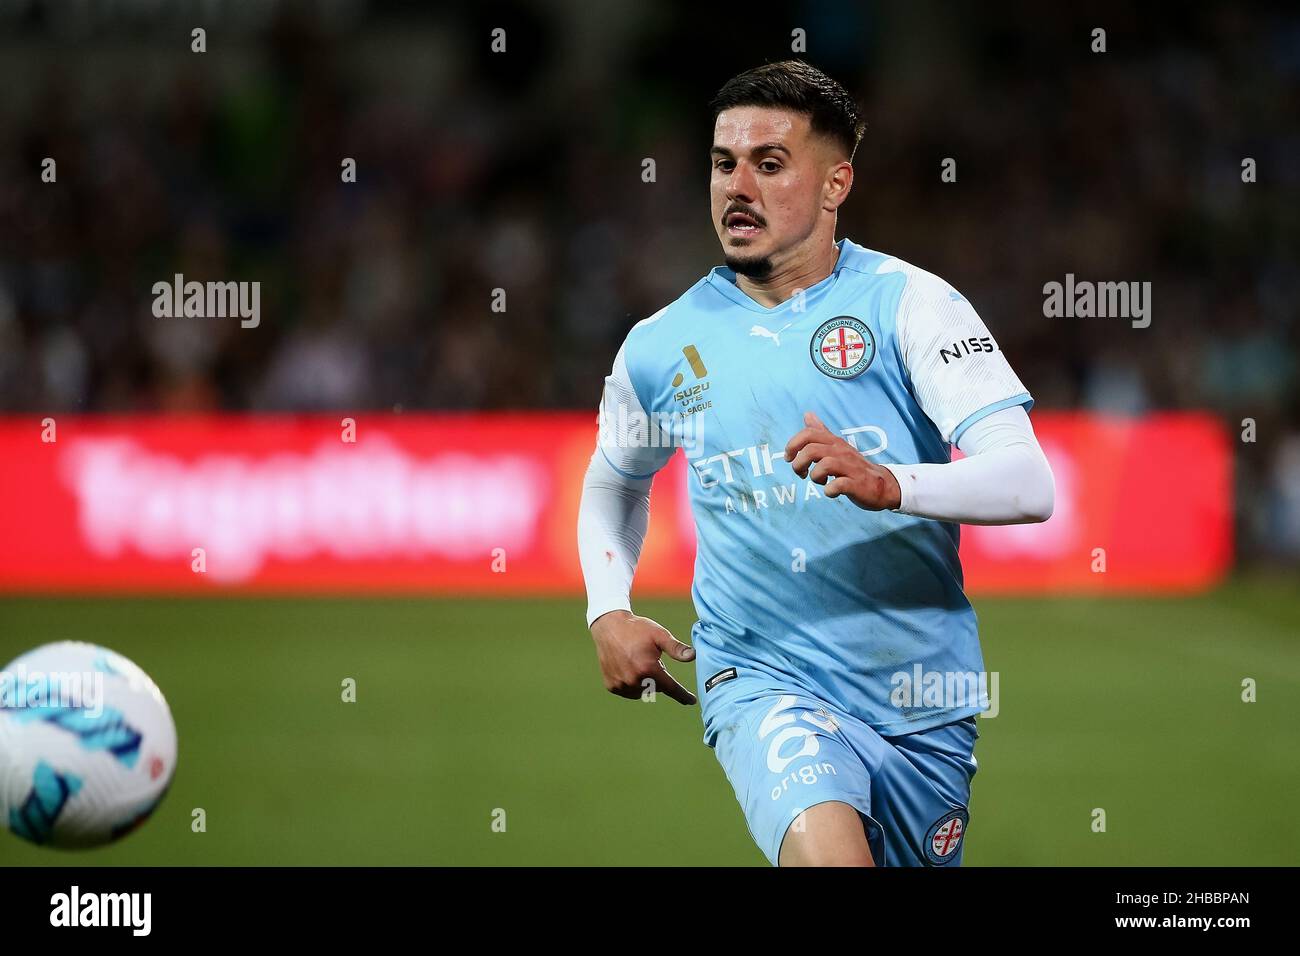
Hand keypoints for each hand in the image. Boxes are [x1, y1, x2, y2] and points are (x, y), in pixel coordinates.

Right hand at [589, 610, 696, 704]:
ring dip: (645, 682)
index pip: (671, 688)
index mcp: (648, 668)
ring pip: (642, 691)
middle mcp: (634, 680)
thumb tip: (693, 656)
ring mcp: (621, 684)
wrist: (609, 626)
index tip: (691, 701)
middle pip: (656, 688)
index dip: (682, 695)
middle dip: (658, 677)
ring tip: (638, 662)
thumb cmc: (637, 629)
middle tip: (651, 659)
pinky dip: (632, 683)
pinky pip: (629, 691)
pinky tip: (628, 668)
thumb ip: (676, 648)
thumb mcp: (659, 635)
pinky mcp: (612, 686)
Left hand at [784, 411, 901, 511]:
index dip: (792, 444)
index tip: (789, 458)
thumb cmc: (853, 466)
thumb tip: (808, 414)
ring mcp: (850, 468)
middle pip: (811, 450)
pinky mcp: (857, 484)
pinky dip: (829, 490)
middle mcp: (842, 452)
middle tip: (801, 473)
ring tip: (819, 481)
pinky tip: (830, 492)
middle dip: (799, 463)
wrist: (882, 485)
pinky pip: (839, 485)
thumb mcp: (837, 446)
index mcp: (834, 442)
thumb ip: (822, 432)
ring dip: (814, 476)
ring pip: (825, 465)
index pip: (809, 433)